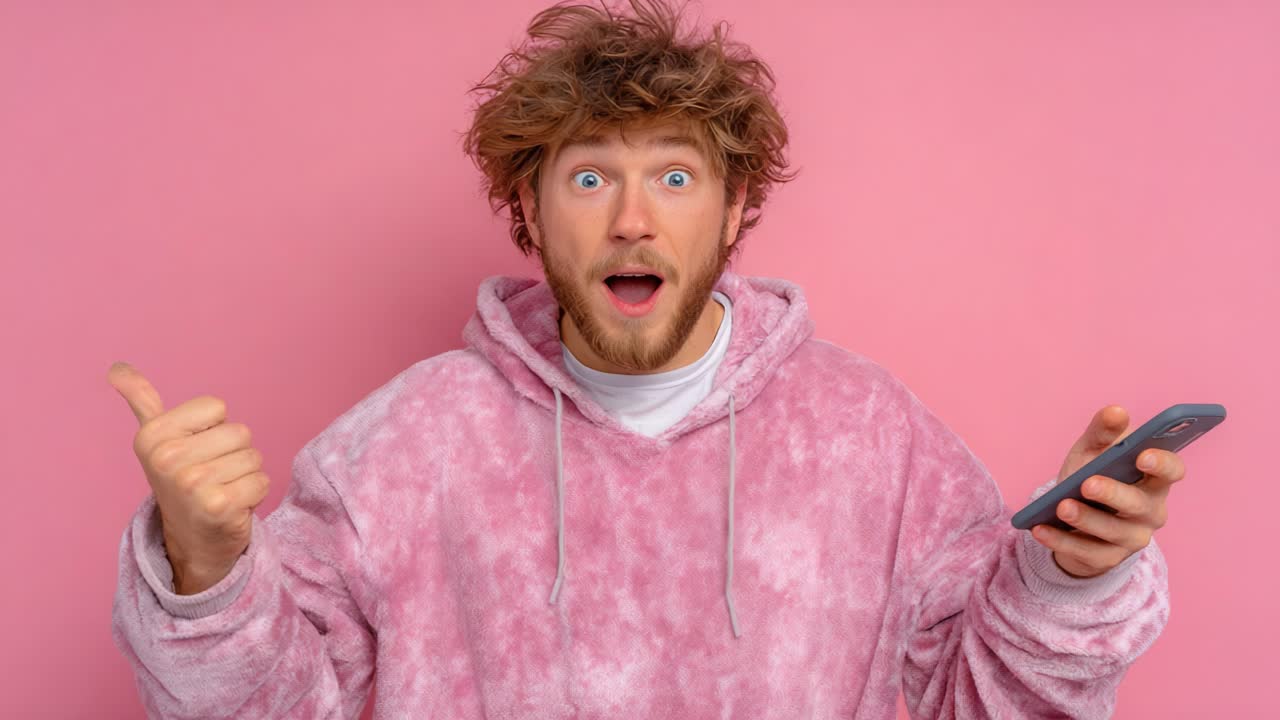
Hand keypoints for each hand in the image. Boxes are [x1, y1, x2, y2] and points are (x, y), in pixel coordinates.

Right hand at [108, 361, 269, 593]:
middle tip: (211, 476)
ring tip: (221, 490)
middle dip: (233, 453)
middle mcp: (167, 459)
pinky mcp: (219, 506)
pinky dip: (254, 494)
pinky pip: (262, 481)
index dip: (214, 428)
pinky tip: (232, 507)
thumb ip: (142, 401)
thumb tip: (116, 368)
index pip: (217, 407)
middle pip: (240, 432)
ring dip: (245, 475)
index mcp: (152, 436)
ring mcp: (192, 484)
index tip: (195, 451)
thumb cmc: (181, 481)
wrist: (191, 540)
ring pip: (254, 457)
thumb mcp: (157, 440)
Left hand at [1031, 405, 1184, 577]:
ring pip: (1112, 532)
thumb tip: (1116, 411)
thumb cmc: (1092, 475)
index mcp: (1154, 480)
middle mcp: (1151, 511)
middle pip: (1139, 504)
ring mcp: (1131, 538)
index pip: (1173, 472)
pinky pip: (1085, 552)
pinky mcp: (1107, 559)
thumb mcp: (1093, 451)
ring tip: (1061, 506)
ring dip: (1086, 518)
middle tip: (1087, 483)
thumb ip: (1104, 432)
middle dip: (1114, 493)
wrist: (1072, 516)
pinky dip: (1061, 540)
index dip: (1163, 464)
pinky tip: (1039, 528)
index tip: (1143, 455)